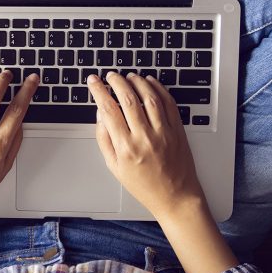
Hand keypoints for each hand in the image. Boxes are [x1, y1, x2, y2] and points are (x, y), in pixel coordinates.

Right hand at [86, 71, 206, 219]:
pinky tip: (150, 82)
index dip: (98, 91)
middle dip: (116, 82)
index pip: (108, 110)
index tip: (94, 81)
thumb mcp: (115, 167)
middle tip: (110, 75)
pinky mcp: (177, 129)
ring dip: (137, 81)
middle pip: (128, 98)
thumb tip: (100, 114)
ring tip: (129, 76)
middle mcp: (144, 137)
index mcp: (126, 148)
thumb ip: (104, 139)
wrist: (175, 196)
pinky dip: (158, 88)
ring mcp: (163, 132)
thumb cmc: (145, 185)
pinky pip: (168, 102)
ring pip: (149, 96)